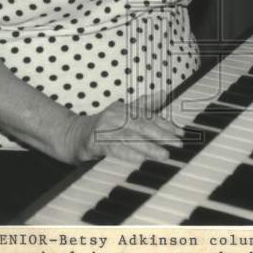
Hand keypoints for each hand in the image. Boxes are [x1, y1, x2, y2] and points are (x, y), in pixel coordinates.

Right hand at [68, 91, 183, 163]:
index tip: (181, 132)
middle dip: (162, 134)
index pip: (149, 116)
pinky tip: (141, 159)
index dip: (166, 124)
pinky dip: (129, 153)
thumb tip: (164, 92)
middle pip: (142, 125)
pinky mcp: (95, 141)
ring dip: (149, 147)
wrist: (71, 135)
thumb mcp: (123, 114)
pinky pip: (115, 148)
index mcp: (124, 108)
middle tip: (178, 143)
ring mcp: (105, 128)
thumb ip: (144, 105)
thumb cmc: (102, 127)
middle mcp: (116, 115)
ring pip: (131, 137)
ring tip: (165, 154)